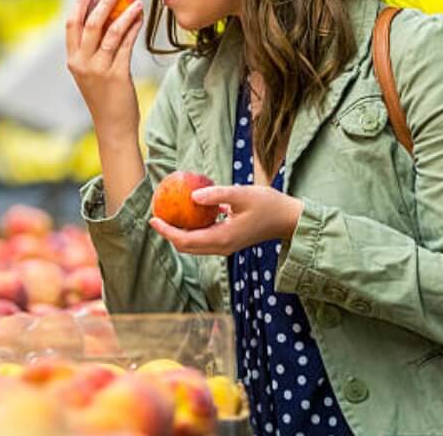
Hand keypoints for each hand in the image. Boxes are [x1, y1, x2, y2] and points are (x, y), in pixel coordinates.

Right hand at [65, 0, 143, 141]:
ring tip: (134, 1)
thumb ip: (92, 51)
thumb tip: (106, 20)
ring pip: (111, 32)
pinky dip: (133, 28)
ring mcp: (99, 69)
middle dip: (102, 3)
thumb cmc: (104, 98)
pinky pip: (126, 45)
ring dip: (124, 13)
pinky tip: (140, 18)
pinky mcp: (117, 75)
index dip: (79, 4)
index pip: (71, 25)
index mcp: (73, 60)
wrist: (112, 126)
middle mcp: (82, 63)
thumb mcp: (90, 73)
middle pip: (89, 24)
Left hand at [149, 185, 303, 255]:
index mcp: (222, 239)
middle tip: (156, 215)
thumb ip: (217, 194)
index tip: (152, 218)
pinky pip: (205, 238)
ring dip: (180, 232)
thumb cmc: (268, 204)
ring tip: (169, 213)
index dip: (166, 231)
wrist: (289, 220)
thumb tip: (192, 196)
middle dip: (168, 233)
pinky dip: (193, 228)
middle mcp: (222, 247)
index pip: (185, 240)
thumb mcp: (242, 194)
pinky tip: (190, 210)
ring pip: (195, 244)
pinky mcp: (231, 241)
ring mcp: (227, 246)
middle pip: (186, 246)